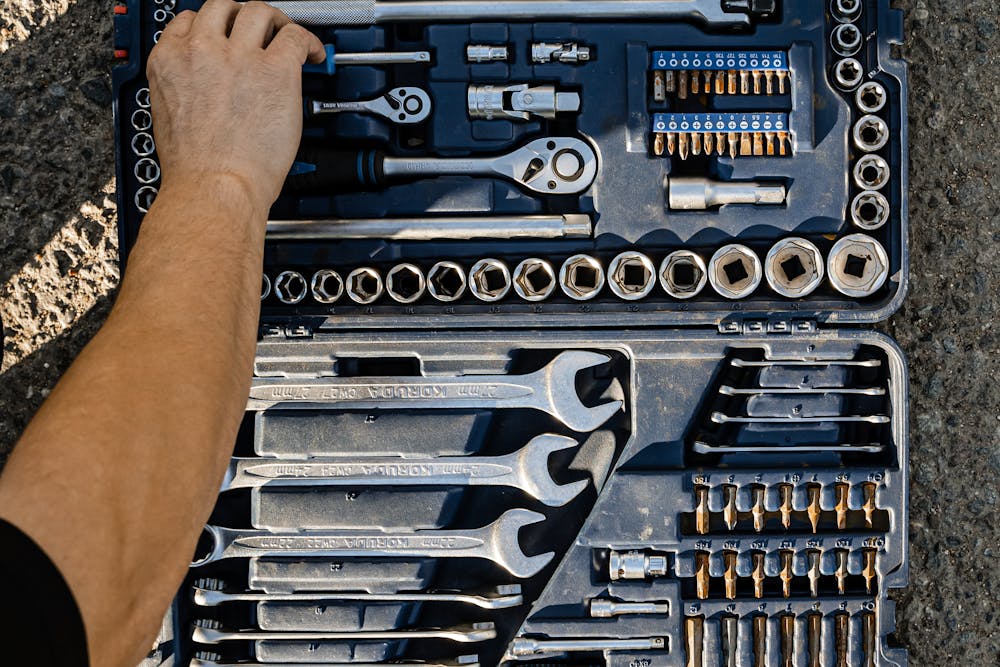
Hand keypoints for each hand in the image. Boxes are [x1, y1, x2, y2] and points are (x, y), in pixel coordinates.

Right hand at [146, 0, 324, 216]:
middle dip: (241, 16)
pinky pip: (296, 37)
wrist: (214, 185)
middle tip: (258, 32)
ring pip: (258, 12)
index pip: (187, 21)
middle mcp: (201, 50)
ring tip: (285, 36)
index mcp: (169, 61)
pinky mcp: (274, 69)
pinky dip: (309, 42)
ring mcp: (238, 56)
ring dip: (274, 21)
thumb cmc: (196, 169)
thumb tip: (206, 87)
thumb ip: (185, 89)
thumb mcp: (169, 116)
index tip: (225, 37)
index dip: (211, 27)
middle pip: (223, 8)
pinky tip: (313, 54)